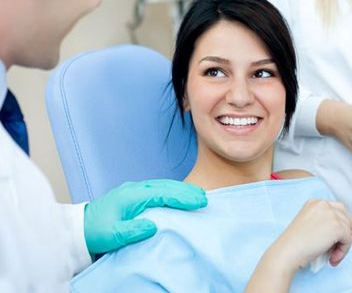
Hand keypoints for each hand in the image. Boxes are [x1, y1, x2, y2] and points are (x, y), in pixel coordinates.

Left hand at [84, 179, 206, 254]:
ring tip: (197, 195)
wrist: (78, 227)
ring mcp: (135, 190)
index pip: (163, 193)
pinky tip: (180, 196)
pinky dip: (172, 191)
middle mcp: (135, 189)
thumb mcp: (112, 236)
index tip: (198, 201)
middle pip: (166, 186)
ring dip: (181, 189)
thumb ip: (132, 230)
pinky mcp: (134, 195)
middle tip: (204, 197)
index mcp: (132, 196)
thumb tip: (153, 225)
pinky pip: (158, 189)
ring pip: (163, 185)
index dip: (182, 197)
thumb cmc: (94, 232)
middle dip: (187, 191)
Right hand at [245, 199, 351, 292]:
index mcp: (315, 202)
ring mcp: (331, 214)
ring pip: (348, 230)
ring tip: (332, 256)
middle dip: (347, 230)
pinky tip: (332, 258)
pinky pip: (348, 240)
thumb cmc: (295, 243)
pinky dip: (343, 252)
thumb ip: (322, 222)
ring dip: (343, 245)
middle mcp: (324, 205)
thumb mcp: (309, 224)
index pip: (337, 208)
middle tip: (342, 245)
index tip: (343, 234)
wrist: (288, 250)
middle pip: (345, 215)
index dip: (342, 222)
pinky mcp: (337, 227)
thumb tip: (340, 231)